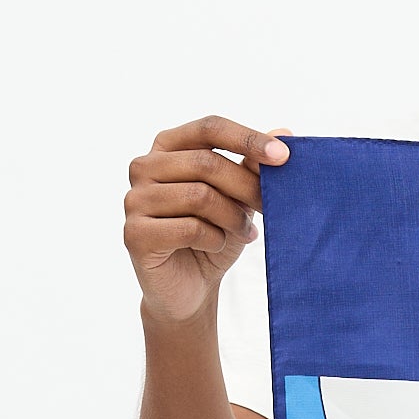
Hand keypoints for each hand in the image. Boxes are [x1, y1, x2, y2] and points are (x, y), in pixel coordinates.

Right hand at [124, 115, 288, 326]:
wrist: (189, 290)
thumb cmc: (212, 236)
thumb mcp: (238, 198)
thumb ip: (252, 166)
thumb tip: (284, 131)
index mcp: (167, 147)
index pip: (209, 128)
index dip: (247, 139)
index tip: (284, 156)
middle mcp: (144, 167)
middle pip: (207, 162)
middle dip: (247, 187)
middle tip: (270, 208)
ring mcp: (135, 200)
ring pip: (200, 196)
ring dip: (233, 218)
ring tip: (245, 233)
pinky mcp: (135, 234)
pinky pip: (189, 228)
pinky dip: (214, 239)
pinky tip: (217, 245)